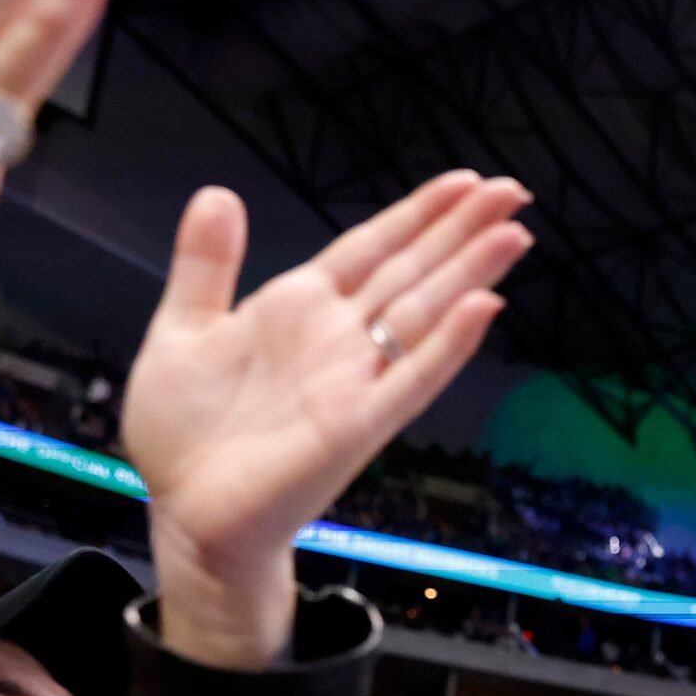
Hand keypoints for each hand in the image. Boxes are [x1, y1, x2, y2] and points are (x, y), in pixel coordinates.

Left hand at [123, 171, 533, 667]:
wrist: (187, 514)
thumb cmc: (185, 436)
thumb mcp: (182, 330)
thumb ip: (205, 265)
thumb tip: (220, 194)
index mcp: (298, 309)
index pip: (372, 247)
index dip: (419, 213)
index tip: (464, 181)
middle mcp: (337, 339)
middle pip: (413, 271)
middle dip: (463, 229)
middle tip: (513, 190)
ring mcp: (354, 381)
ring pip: (425, 313)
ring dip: (471, 273)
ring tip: (513, 234)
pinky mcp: (358, 425)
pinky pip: (413, 378)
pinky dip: (448, 345)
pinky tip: (483, 310)